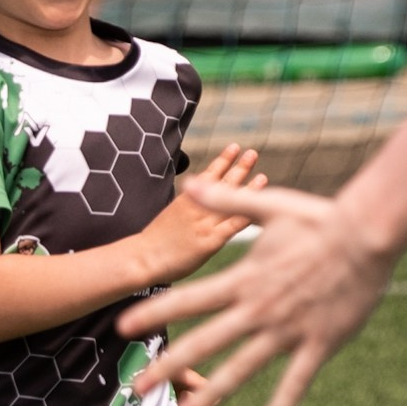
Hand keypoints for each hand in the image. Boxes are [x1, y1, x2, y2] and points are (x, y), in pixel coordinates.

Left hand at [122, 179, 390, 405]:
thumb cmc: (322, 218)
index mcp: (244, 279)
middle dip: (168, 367)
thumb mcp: (271, 205)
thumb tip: (192, 184)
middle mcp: (258, 309)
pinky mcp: (316, 345)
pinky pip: (293, 386)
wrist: (368, 235)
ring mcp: (286, 331)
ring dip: (212, 396)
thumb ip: (228, 201)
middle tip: (138, 390)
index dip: (155, 313)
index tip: (124, 327)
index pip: (189, 299)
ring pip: (242, 371)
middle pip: (204, 343)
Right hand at [137, 141, 265, 282]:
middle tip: (252, 153)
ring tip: (263, 176)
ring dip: (249, 188)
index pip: (208, 175)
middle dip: (239, 167)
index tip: (234, 147)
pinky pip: (234, 225)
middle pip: (222, 183)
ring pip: (231, 201)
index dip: (223, 160)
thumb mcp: (170, 215)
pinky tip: (261, 207)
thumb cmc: (155, 242)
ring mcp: (205, 223)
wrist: (143, 258)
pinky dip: (247, 214)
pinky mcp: (211, 240)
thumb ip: (188, 207)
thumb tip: (200, 200)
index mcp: (187, 199)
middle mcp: (198, 207)